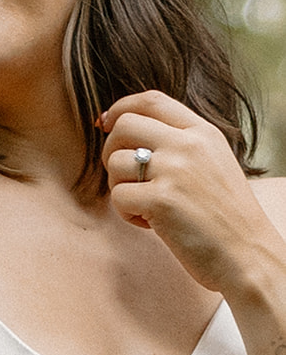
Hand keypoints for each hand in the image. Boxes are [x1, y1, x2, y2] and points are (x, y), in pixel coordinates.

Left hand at [101, 90, 275, 295]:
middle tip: (123, 178)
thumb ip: (180, 145)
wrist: (247, 254)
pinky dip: (127, 215)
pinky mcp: (161, 199)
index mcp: (203, 133)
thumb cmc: (225, 217)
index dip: (120, 108)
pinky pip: (118, 197)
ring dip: (119, 188)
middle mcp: (189, 145)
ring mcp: (175, 170)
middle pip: (124, 125)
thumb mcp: (212, 164)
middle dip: (110, 150)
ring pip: (115, 162)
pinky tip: (152, 225)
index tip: (106, 123)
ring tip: (146, 208)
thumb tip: (127, 133)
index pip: (151, 101)